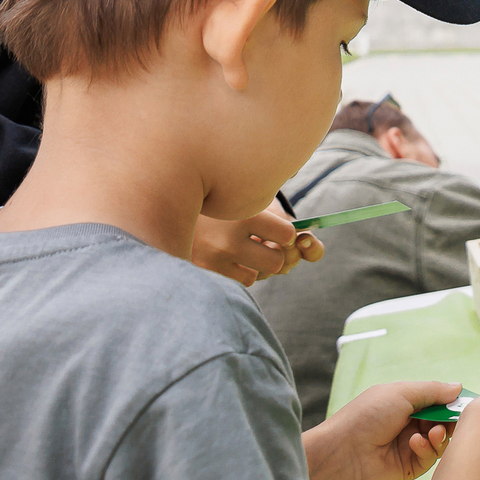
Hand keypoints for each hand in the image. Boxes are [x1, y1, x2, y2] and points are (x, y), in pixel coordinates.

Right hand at [192, 199, 323, 286]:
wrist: (172, 202)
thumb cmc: (221, 201)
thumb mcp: (248, 200)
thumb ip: (277, 220)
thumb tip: (306, 243)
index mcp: (244, 214)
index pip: (288, 235)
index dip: (289, 235)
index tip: (281, 231)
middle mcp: (229, 239)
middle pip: (277, 262)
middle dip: (277, 255)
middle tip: (265, 243)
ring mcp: (215, 258)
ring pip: (259, 275)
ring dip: (259, 265)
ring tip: (247, 249)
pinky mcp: (204, 270)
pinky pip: (242, 280)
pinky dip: (244, 271)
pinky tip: (233, 256)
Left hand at [305, 380, 460, 479]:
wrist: (344, 451)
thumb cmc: (368, 415)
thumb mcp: (402, 393)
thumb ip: (433, 391)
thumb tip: (459, 387)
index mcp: (406, 404)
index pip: (438, 402)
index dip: (453, 402)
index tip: (468, 402)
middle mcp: (410, 425)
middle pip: (443, 422)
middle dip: (451, 420)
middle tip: (456, 419)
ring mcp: (410, 447)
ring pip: (440, 442)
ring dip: (440, 435)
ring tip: (433, 433)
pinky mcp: (409, 469)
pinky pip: (430, 459)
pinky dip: (427, 449)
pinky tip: (416, 443)